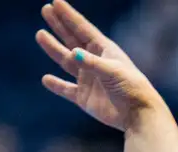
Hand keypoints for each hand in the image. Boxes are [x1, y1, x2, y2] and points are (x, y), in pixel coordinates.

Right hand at [36, 1, 162, 132]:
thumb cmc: (131, 88)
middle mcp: (95, 62)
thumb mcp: (112, 72)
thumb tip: (73, 53)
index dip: (69, 15)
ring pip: (67, 61)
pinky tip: (46, 78)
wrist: (137, 115)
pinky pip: (67, 90)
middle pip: (72, 40)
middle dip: (59, 25)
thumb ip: (92, 63)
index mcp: (104, 50)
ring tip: (40, 34)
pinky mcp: (85, 98)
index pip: (82, 29)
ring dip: (53, 49)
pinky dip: (57, 85)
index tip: (56, 2)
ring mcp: (89, 79)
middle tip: (45, 9)